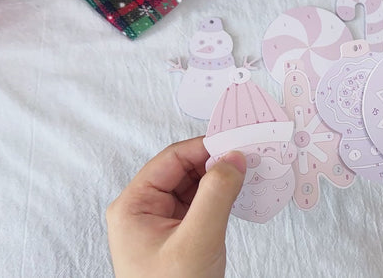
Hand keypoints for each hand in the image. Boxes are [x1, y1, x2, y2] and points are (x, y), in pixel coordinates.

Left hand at [106, 137, 245, 277]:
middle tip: (248, 156)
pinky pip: (199, 206)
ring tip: (248, 173)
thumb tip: (232, 158)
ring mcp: (160, 224)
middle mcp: (143, 210)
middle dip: (215, 162)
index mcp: (133, 206)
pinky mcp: (177, 236)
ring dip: (220, 179)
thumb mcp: (197, 240)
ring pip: (193, 187)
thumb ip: (216, 195)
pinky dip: (220, 198)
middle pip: (183, 170)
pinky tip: (239, 195)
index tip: (236, 141)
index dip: (205, 147)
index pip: (171, 160)